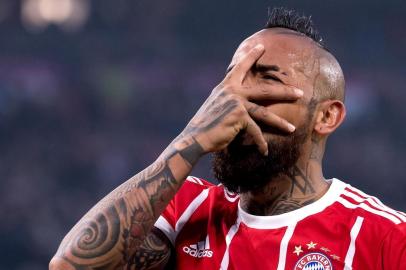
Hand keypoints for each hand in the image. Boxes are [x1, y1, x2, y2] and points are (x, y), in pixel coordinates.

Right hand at [179, 44, 302, 155]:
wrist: (194, 138)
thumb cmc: (205, 126)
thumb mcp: (216, 106)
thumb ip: (228, 100)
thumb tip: (241, 103)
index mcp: (225, 87)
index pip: (240, 68)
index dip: (251, 56)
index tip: (261, 46)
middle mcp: (231, 92)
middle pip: (264, 90)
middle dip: (284, 92)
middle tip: (300, 92)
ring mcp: (236, 103)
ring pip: (264, 112)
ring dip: (279, 122)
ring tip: (292, 128)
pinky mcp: (239, 117)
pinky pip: (255, 131)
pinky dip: (260, 143)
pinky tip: (264, 152)